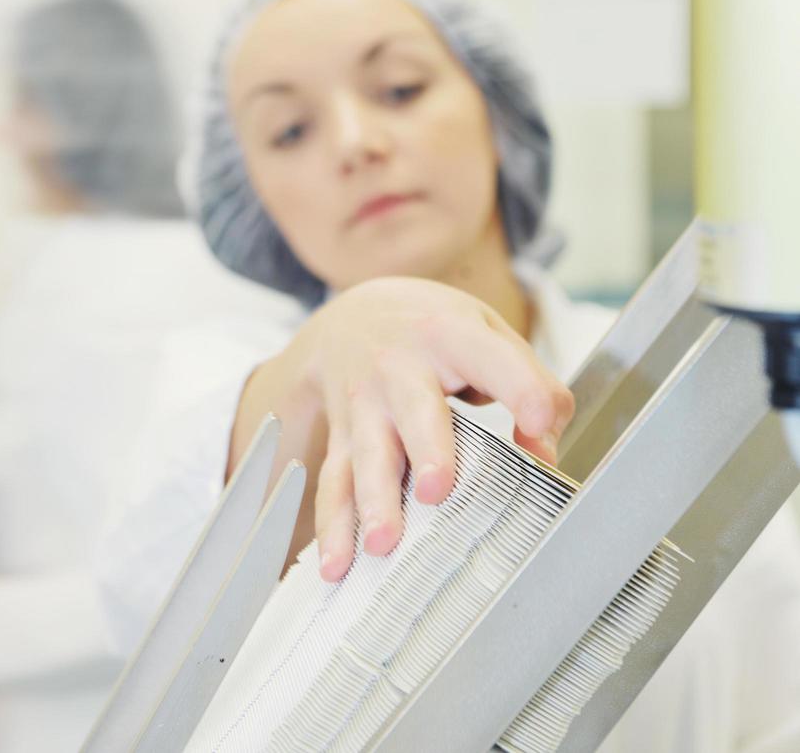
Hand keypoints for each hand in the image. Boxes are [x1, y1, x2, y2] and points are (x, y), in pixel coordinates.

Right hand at [293, 276, 573, 581]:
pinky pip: (334, 483)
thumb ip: (528, 383)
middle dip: (427, 449)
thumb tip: (544, 450)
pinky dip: (333, 527)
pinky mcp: (342, 436)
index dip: (521, 389)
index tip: (541, 422)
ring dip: (374, 500)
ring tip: (383, 542)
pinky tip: (337, 564)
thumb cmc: (434, 330)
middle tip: (439, 489)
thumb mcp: (485, 333)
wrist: (356, 314)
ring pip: (366, 454)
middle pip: (414, 409)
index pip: (492, 359)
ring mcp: (364, 403)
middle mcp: (400, 366)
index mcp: (448, 334)